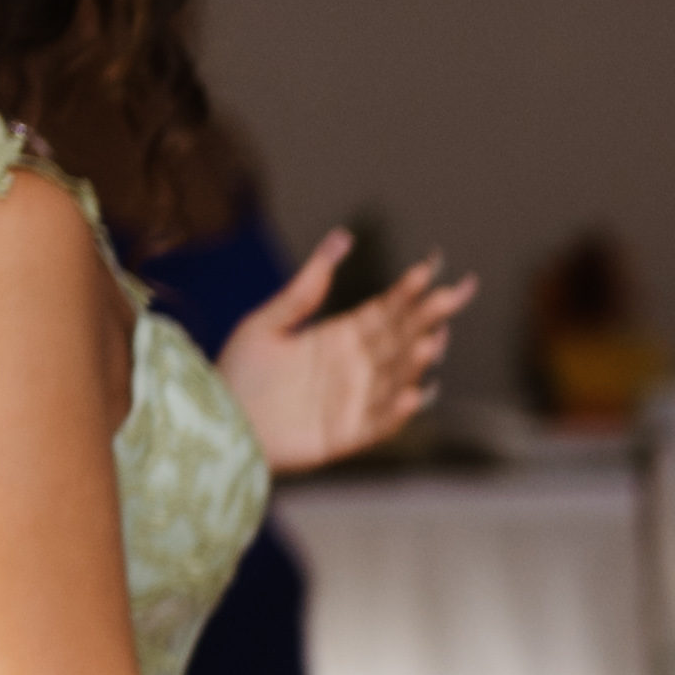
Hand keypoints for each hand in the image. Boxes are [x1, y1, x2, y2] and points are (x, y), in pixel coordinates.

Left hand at [222, 233, 479, 471]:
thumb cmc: (238, 374)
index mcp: (341, 338)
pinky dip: (397, 411)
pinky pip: (379, 423)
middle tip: (458, 293)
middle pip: (401, 339)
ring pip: (397, 378)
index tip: (432, 266)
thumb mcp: (267, 322)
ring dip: (416, 361)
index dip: (409, 290)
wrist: (217, 422)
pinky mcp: (347, 436)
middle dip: (429, 317)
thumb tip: (342, 238)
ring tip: (433, 340)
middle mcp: (356, 368)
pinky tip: (414, 394)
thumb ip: (306, 288)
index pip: (386, 311)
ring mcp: (355, 402)